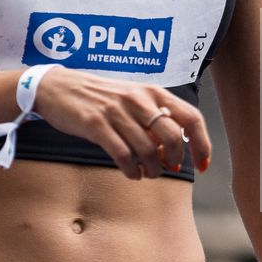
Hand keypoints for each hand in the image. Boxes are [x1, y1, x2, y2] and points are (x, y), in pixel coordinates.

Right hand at [30, 69, 212, 178]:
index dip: (202, 144)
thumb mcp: (132, 98)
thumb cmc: (99, 96)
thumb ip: (154, 118)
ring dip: (153, 170)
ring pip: (148, 150)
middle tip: (168, 169)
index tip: (203, 165)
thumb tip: (175, 148)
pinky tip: (132, 173)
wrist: (58, 87)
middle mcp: (138, 99)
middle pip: (172, 137)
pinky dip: (132, 171)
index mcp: (152, 92)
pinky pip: (123, 155)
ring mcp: (117, 112)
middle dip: (175, 160)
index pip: (191, 118)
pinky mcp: (96, 125)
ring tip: (148, 173)